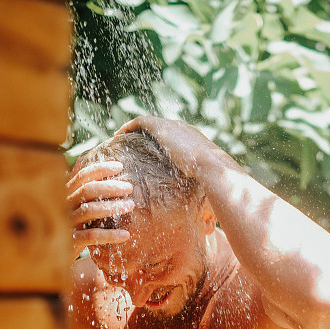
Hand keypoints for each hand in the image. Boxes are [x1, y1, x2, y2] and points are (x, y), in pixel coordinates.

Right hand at [67, 160, 134, 261]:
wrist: (57, 255)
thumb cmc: (73, 226)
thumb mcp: (75, 205)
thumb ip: (81, 188)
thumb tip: (91, 162)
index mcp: (66, 194)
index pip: (82, 175)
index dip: (100, 169)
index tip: (120, 166)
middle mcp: (64, 206)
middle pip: (87, 190)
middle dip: (110, 186)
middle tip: (130, 187)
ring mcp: (67, 224)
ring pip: (89, 211)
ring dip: (112, 207)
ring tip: (131, 206)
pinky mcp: (71, 242)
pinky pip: (92, 236)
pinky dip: (110, 235)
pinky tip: (126, 235)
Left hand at [115, 116, 235, 176]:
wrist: (212, 167)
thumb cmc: (212, 179)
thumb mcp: (205, 181)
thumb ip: (200, 185)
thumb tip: (205, 206)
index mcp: (193, 139)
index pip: (173, 136)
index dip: (159, 142)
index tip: (148, 151)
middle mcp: (182, 128)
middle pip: (159, 127)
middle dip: (145, 134)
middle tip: (130, 143)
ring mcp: (172, 125)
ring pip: (147, 123)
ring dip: (133, 129)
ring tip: (120, 139)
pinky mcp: (162, 127)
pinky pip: (139, 122)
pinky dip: (128, 127)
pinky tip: (117, 136)